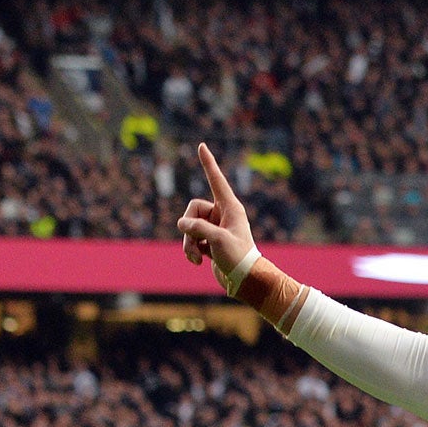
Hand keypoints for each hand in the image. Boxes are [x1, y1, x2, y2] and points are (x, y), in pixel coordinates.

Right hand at [176, 144, 256, 285]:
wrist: (245, 280)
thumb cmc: (238, 258)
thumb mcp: (218, 240)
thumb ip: (198, 228)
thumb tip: (182, 224)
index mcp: (230, 208)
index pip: (216, 180)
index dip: (208, 163)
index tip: (202, 146)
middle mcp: (222, 214)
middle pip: (193, 209)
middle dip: (189, 227)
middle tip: (194, 243)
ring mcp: (215, 227)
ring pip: (189, 226)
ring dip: (189, 243)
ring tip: (196, 258)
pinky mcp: (209, 240)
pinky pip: (192, 238)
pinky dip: (192, 250)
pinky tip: (198, 262)